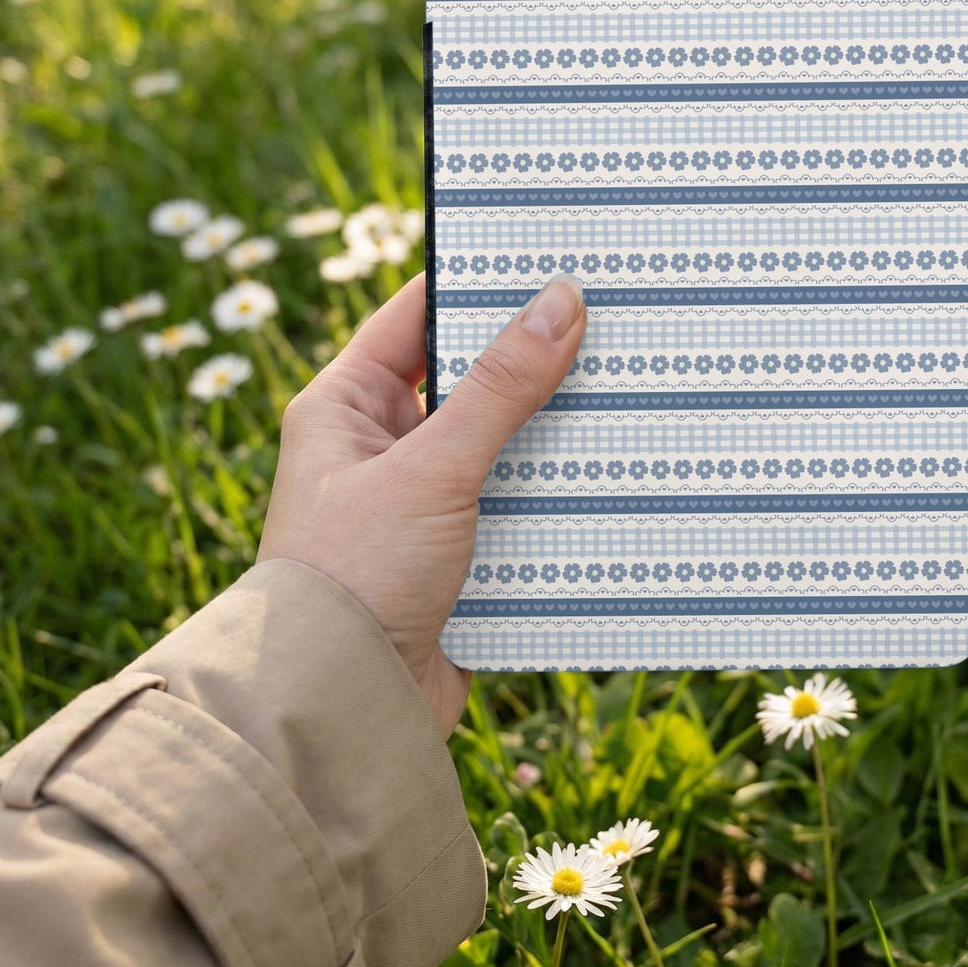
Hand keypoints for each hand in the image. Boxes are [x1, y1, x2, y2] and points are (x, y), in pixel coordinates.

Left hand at [259, 272, 586, 736]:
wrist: (341, 712)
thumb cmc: (354, 576)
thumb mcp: (432, 467)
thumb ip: (500, 387)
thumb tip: (561, 300)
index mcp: (345, 406)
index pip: (416, 314)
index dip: (477, 280)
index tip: (546, 254)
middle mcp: (380, 448)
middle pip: (468, 378)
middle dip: (531, 356)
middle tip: (607, 317)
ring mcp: (420, 504)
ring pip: (500, 443)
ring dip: (551, 429)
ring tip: (627, 387)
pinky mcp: (456, 556)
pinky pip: (516, 505)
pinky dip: (555, 492)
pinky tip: (612, 471)